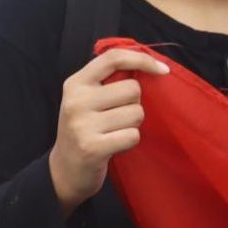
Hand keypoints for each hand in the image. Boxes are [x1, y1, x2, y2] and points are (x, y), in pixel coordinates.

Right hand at [48, 47, 169, 215]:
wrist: (64, 169)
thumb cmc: (84, 129)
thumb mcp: (86, 99)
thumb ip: (108, 81)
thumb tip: (151, 66)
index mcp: (75, 83)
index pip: (113, 58)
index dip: (142, 59)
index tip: (162, 70)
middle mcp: (76, 101)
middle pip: (133, 89)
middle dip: (134, 104)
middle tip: (116, 117)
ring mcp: (82, 125)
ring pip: (136, 113)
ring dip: (132, 124)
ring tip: (113, 132)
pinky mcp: (92, 148)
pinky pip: (133, 135)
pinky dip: (129, 141)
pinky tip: (114, 145)